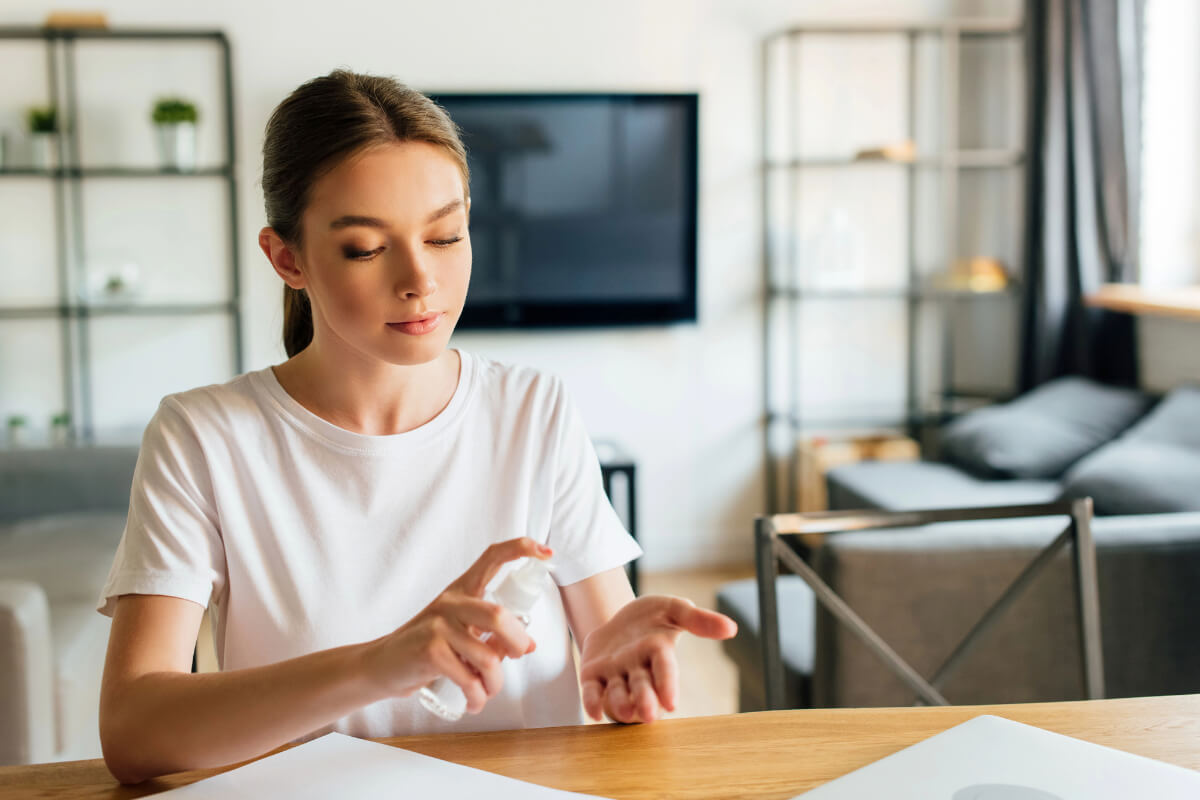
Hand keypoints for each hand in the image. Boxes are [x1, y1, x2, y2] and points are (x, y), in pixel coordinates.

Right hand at [363, 537, 551, 713]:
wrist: (382, 666)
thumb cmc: (427, 649)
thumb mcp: (460, 634)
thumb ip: (491, 635)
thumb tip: (528, 644)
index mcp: (462, 590)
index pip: (492, 557)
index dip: (521, 549)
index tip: (547, 553)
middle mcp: (450, 601)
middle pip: (498, 616)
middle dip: (517, 643)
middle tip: (520, 656)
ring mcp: (438, 623)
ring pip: (488, 656)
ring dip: (494, 683)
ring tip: (486, 692)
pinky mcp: (429, 649)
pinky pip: (469, 678)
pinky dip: (477, 696)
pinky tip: (473, 702)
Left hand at [578, 595, 736, 722]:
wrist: (617, 619)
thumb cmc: (652, 618)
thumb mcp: (673, 609)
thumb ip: (698, 619)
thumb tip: (731, 629)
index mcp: (659, 654)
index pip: (666, 670)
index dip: (668, 685)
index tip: (672, 704)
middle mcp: (638, 670)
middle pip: (642, 688)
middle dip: (646, 701)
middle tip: (649, 715)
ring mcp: (615, 675)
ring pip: (617, 694)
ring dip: (620, 703)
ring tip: (625, 710)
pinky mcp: (592, 676)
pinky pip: (591, 692)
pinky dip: (592, 702)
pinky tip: (592, 712)